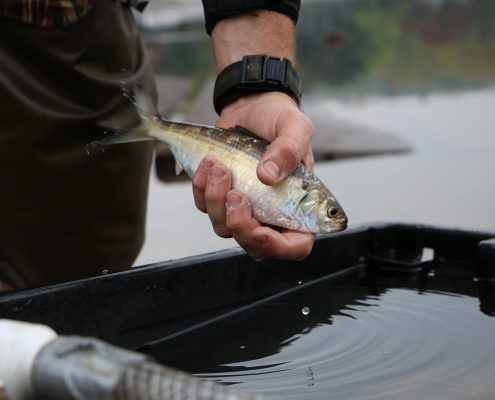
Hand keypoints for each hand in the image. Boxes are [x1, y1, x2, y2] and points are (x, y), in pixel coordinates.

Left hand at [192, 92, 314, 259]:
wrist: (252, 105)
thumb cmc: (280, 118)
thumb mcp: (295, 126)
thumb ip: (289, 149)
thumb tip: (268, 177)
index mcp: (298, 205)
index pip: (296, 245)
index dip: (277, 247)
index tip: (259, 231)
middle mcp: (271, 212)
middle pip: (254, 245)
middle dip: (239, 225)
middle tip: (235, 193)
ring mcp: (245, 207)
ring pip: (224, 228)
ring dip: (216, 201)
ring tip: (218, 166)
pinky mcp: (221, 196)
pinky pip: (205, 206)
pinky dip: (200, 188)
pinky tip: (208, 164)